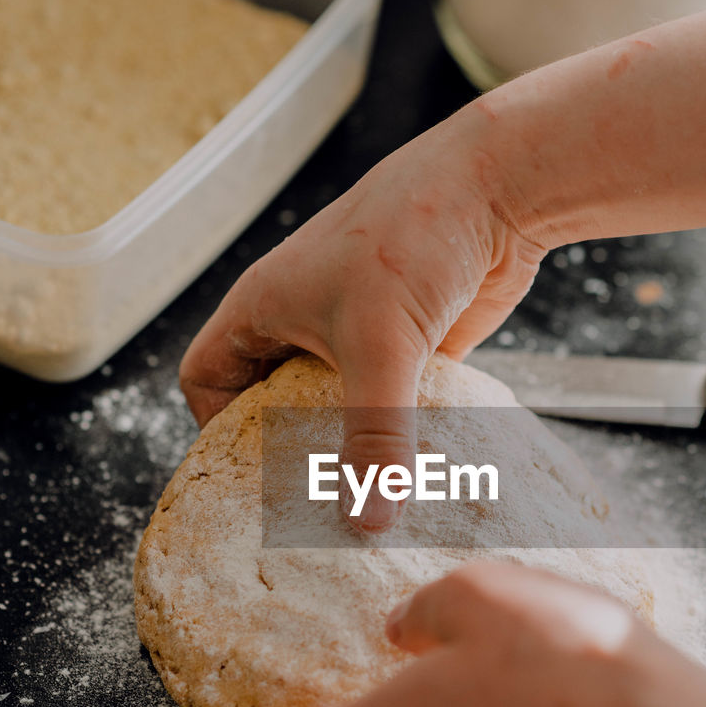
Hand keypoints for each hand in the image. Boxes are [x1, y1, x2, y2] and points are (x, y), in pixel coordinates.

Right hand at [179, 114, 548, 528]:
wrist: (498, 186)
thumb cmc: (413, 234)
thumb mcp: (380, 345)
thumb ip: (373, 436)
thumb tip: (365, 519)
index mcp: (265, 307)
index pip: (207, 377)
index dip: (214, 427)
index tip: (248, 475)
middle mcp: (303, 320)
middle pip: (270, 401)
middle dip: (286, 452)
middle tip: (306, 507)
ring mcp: (358, 332)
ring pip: (335, 406)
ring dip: (349, 447)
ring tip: (364, 499)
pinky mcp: (411, 345)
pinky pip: (391, 403)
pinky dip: (399, 435)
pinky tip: (416, 472)